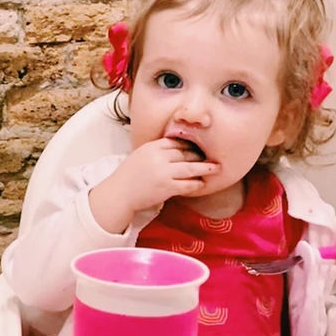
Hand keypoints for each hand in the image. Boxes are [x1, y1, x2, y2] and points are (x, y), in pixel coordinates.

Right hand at [89, 139, 216, 233]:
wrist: (119, 194)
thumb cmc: (129, 176)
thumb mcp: (141, 155)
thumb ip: (157, 150)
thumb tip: (177, 148)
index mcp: (152, 146)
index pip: (177, 142)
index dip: (190, 145)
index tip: (199, 148)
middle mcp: (159, 157)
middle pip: (187, 153)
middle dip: (200, 156)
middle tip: (212, 157)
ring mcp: (164, 172)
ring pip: (191, 168)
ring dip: (206, 168)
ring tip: (217, 168)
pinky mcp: (166, 187)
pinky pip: (187, 184)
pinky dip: (196, 184)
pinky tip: (202, 184)